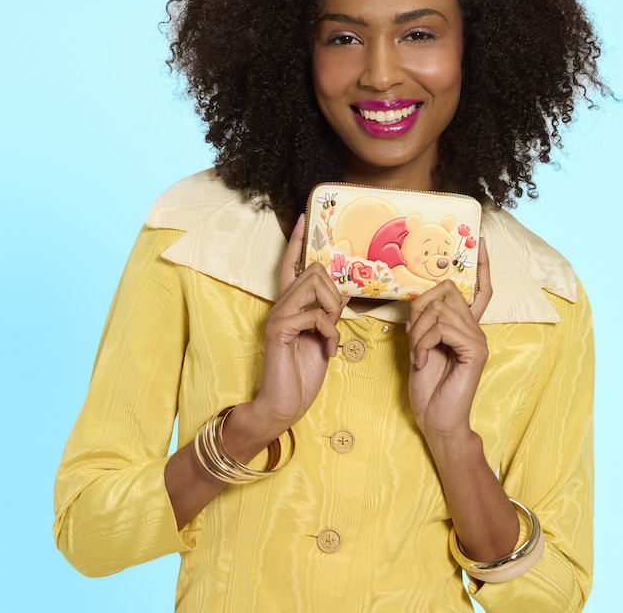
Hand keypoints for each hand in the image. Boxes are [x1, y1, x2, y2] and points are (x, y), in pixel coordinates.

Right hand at [242, 215, 346, 439]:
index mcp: (290, 305)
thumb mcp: (323, 338)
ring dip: (333, 312)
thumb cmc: (303, 373)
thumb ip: (328, 314)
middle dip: (334, 293)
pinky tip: (328, 350)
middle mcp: (280, 304)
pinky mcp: (279, 329)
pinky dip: (330, 332)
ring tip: (330, 336)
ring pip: (316, 286)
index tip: (306, 218)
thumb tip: (344, 293)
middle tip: (335, 322)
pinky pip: (316, 315)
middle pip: (314, 271)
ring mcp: (278, 315)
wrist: (284, 405)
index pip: (292, 264)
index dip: (298, 242)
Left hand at [406, 238, 492, 440]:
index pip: (479, 289)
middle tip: (414, 338)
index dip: (482, 266)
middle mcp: (476, 327)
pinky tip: (424, 361)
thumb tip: (421, 298)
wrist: (436, 418)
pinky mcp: (476, 350)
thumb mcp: (421, 343)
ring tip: (419, 354)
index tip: (483, 241)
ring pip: (440, 310)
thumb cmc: (427, 384)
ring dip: (419, 331)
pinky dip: (425, 342)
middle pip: (446, 293)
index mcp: (465, 325)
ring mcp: (478, 338)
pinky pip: (443, 328)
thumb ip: (426, 319)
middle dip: (419, 311)